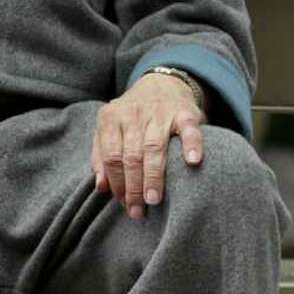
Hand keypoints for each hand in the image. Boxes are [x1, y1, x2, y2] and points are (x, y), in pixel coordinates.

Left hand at [90, 73, 203, 219]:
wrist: (161, 83)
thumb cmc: (132, 116)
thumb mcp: (109, 129)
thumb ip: (101, 155)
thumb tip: (101, 186)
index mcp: (111, 117)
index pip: (111, 156)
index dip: (116, 182)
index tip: (123, 203)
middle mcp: (133, 113)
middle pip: (131, 155)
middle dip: (133, 186)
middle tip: (138, 209)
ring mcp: (160, 112)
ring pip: (154, 147)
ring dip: (153, 175)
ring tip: (153, 198)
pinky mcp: (184, 113)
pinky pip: (188, 130)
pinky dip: (191, 144)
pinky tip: (192, 161)